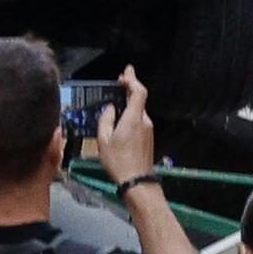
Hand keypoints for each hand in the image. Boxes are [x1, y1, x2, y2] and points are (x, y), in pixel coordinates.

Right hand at [91, 68, 157, 186]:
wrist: (136, 180)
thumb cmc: (118, 162)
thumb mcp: (103, 140)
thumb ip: (106, 120)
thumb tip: (110, 108)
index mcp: (133, 119)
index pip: (139, 92)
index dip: (133, 79)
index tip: (126, 72)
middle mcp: (144, 121)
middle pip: (139, 99)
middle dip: (130, 87)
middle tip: (120, 79)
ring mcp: (148, 129)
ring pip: (139, 110)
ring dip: (130, 101)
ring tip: (118, 97)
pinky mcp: (148, 137)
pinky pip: (139, 119)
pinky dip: (131, 112)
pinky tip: (122, 115)